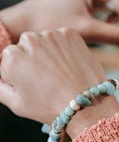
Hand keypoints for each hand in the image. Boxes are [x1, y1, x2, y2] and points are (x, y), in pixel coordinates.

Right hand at [0, 29, 118, 137]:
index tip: (35, 88)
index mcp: (12, 56)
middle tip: (48, 82)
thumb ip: (0, 88)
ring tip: (60, 75)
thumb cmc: (51, 108)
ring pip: (43, 42)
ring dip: (48, 54)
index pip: (8, 63)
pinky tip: (69, 66)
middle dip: (32, 62)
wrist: (87, 105)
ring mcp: (51, 34)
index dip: (19, 77)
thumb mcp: (17, 104)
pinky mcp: (70, 33)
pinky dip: (64, 50)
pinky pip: (60, 39)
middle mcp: (29, 39)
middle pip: (25, 49)